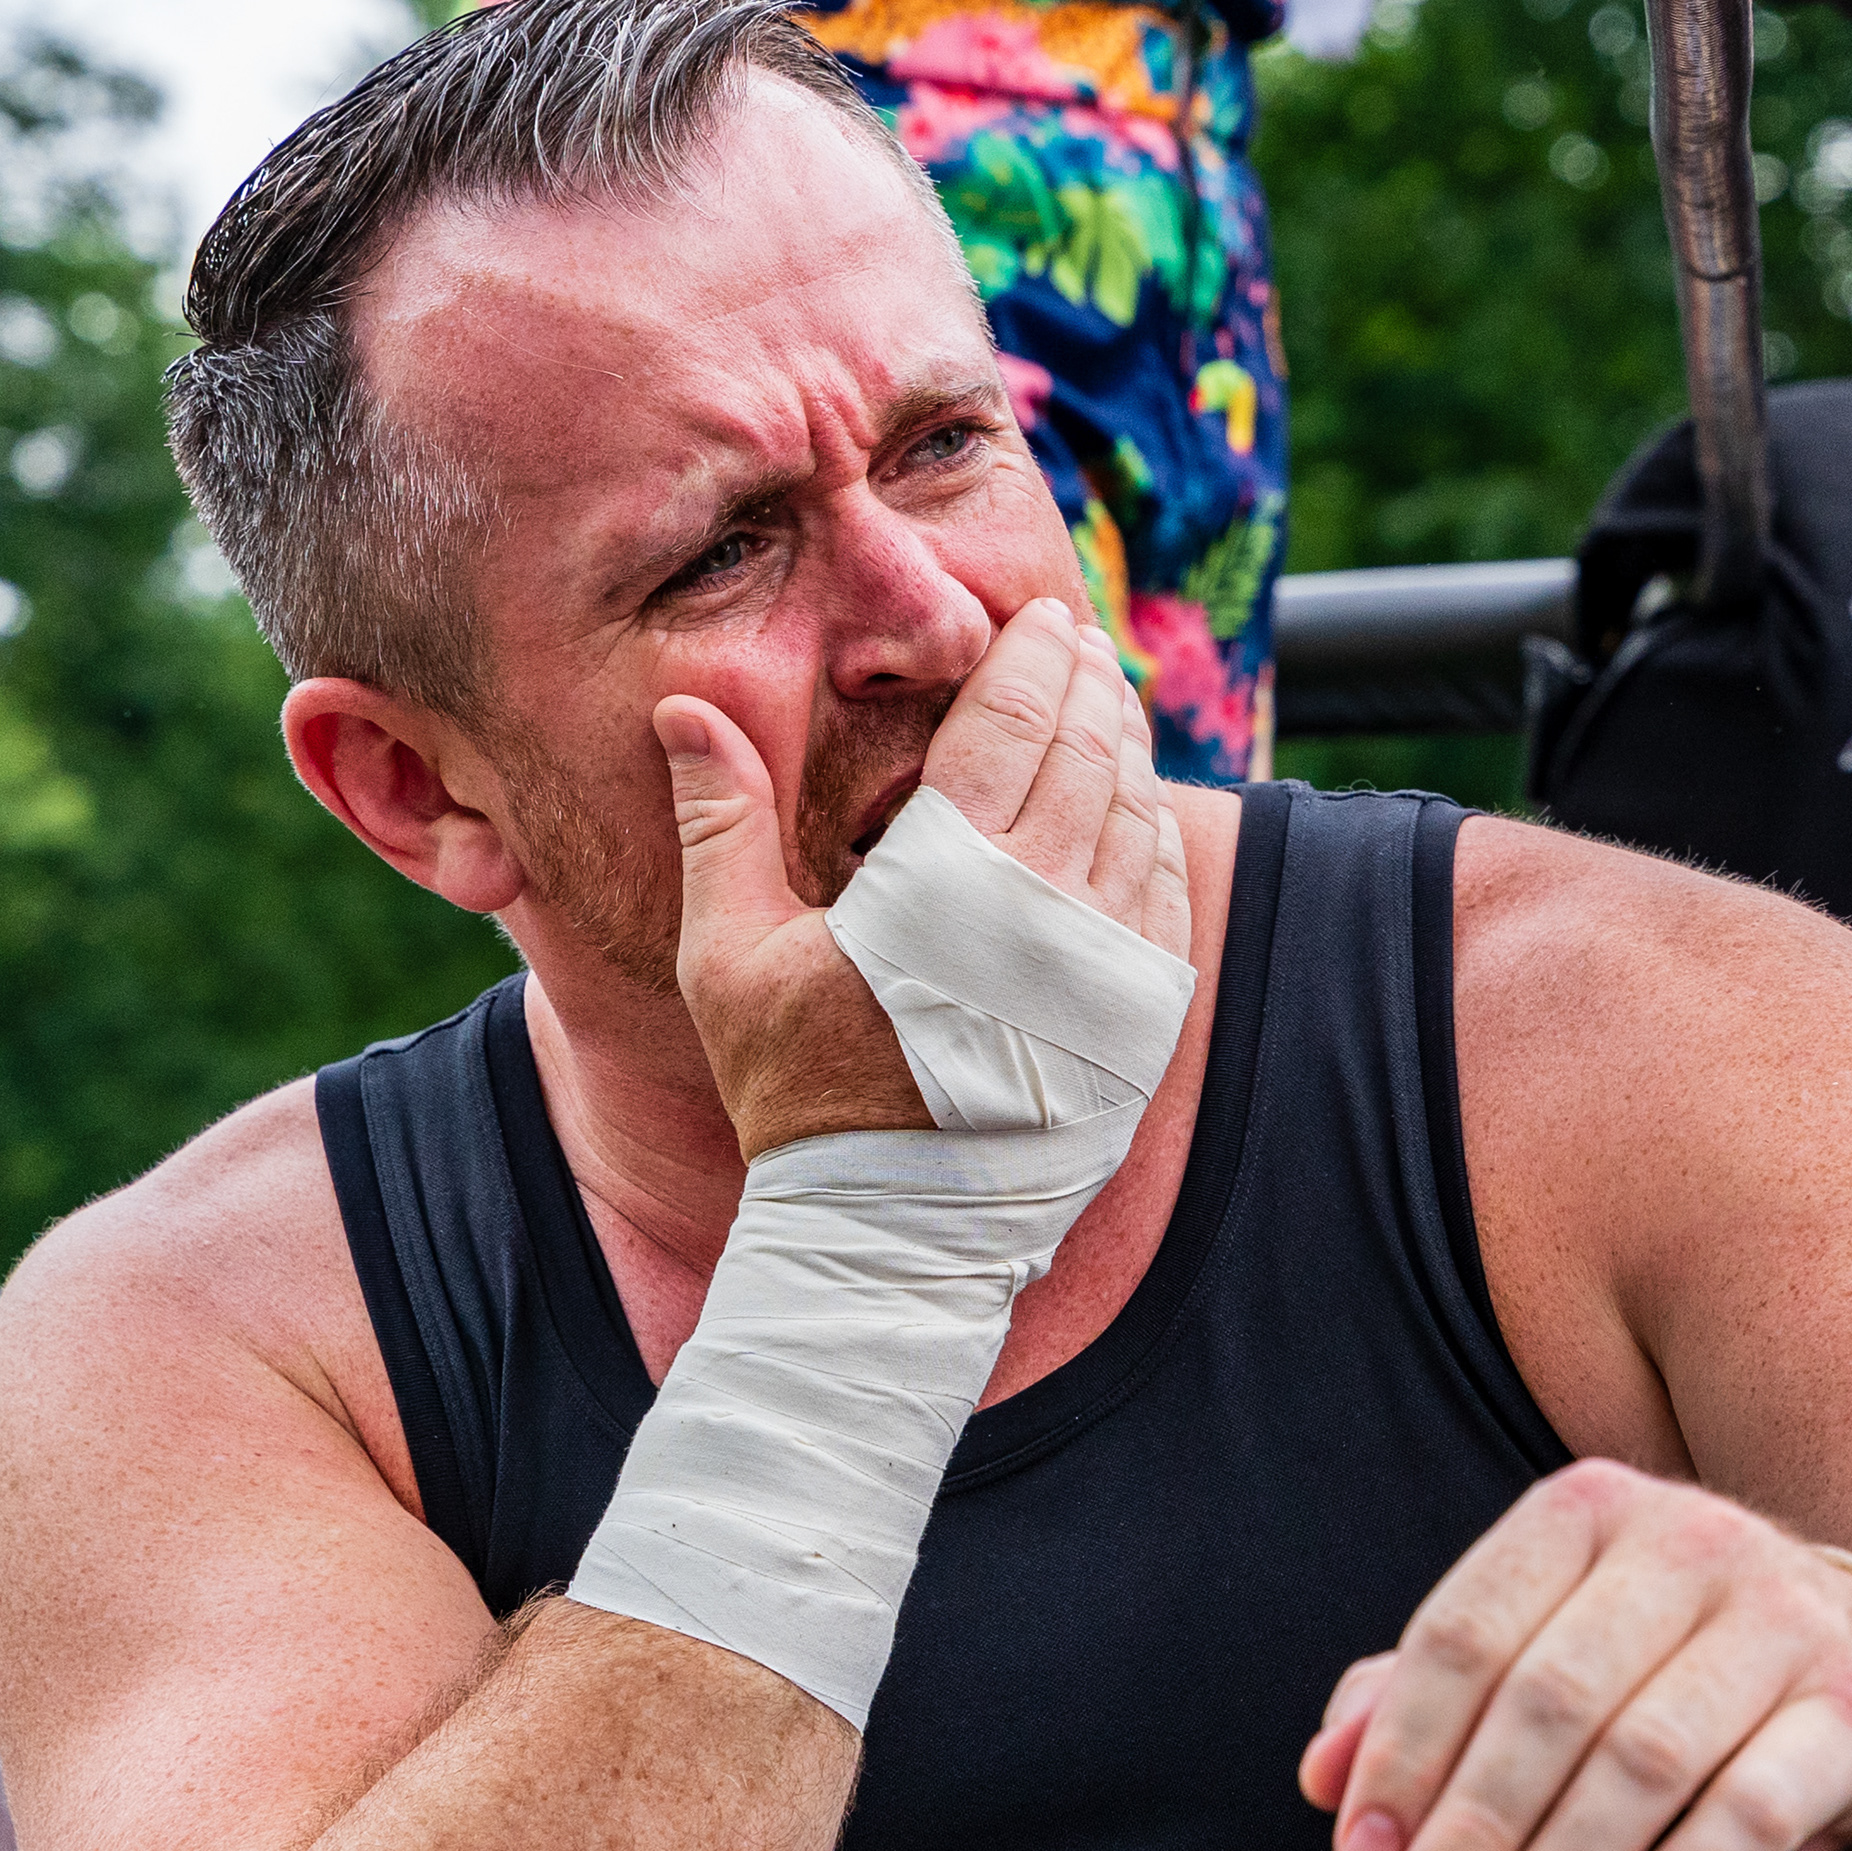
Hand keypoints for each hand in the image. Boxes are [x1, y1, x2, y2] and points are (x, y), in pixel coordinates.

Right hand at [659, 597, 1186, 1154]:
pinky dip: (1156, 833)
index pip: (1009, 724)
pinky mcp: (1142, 1017)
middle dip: (1085, 682)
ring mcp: (1106, 965)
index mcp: (947, 880)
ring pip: (1138, 815)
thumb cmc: (798, 1093)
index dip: (1029, 659)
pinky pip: (1166, 893)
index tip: (1036, 620)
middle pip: (1087, 753)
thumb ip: (720, 823)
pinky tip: (1137, 807)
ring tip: (1109, 704)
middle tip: (1079, 640)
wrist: (892, 1230)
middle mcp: (1044, 910)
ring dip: (1127, 746)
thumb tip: (685, 710)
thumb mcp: (729, 958)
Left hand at [1296, 1460, 1851, 1850]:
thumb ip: (1421, 1697)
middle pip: (1549, 1699)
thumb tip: (1325, 1776)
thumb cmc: (1665, 1661)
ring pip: (1644, 1758)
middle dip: (1473, 1829)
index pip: (1466, 1633)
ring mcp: (1783, 1616)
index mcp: (1586, 1509)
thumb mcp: (1543, 1647)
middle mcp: (1689, 1538)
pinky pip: (1753, 1811)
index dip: (1402, 1754)